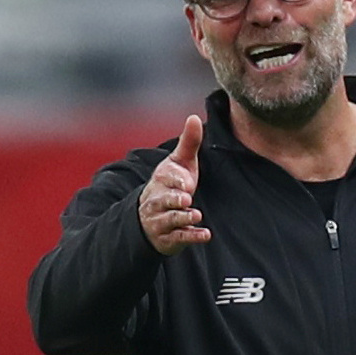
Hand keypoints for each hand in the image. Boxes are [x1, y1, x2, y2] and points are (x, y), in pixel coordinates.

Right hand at [139, 113, 209, 255]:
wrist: (150, 217)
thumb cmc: (171, 185)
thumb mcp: (179, 163)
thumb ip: (188, 143)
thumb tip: (194, 117)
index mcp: (160, 180)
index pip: (166, 178)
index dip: (176, 180)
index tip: (187, 182)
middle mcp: (156, 200)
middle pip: (164, 199)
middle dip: (174, 199)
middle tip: (186, 198)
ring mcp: (161, 220)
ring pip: (170, 219)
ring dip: (183, 218)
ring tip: (196, 215)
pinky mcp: (168, 237)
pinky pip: (179, 237)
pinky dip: (191, 237)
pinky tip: (206, 235)